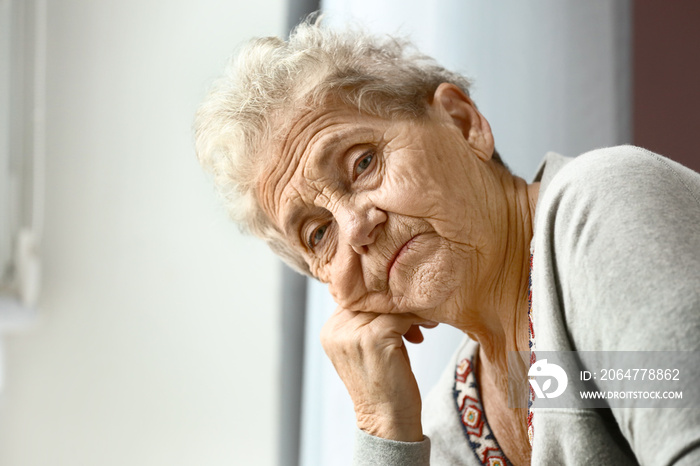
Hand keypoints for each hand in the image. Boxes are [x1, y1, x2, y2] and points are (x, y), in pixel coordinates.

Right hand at [320, 307, 435, 441]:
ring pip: (388, 305)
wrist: (386, 420)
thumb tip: (390, 291)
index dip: (382, 302)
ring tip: (423, 325)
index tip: (404, 312)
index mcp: (330, 330)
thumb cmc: (383, 383)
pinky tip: (423, 332)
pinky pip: (401, 316)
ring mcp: (352, 333)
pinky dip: (417, 321)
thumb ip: (367, 320)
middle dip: (398, 305)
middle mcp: (336, 330)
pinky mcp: (374, 337)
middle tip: (419, 317)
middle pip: (371, 298)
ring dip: (411, 312)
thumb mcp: (367, 347)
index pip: (357, 297)